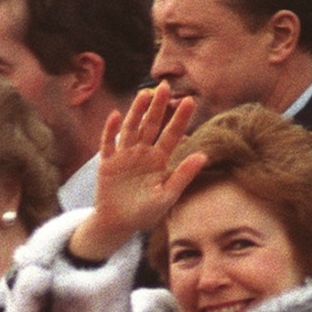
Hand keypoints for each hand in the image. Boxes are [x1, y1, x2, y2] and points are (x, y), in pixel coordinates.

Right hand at [68, 81, 206, 261]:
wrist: (118, 224)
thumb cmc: (145, 213)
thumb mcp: (167, 196)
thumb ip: (183, 175)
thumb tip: (204, 155)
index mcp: (159, 160)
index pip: (172, 135)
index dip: (180, 118)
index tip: (190, 101)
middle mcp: (143, 153)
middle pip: (151, 125)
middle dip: (158, 107)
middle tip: (166, 87)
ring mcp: (124, 155)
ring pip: (131, 128)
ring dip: (136, 112)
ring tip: (144, 94)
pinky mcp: (108, 162)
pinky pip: (108, 143)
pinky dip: (110, 130)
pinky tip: (114, 115)